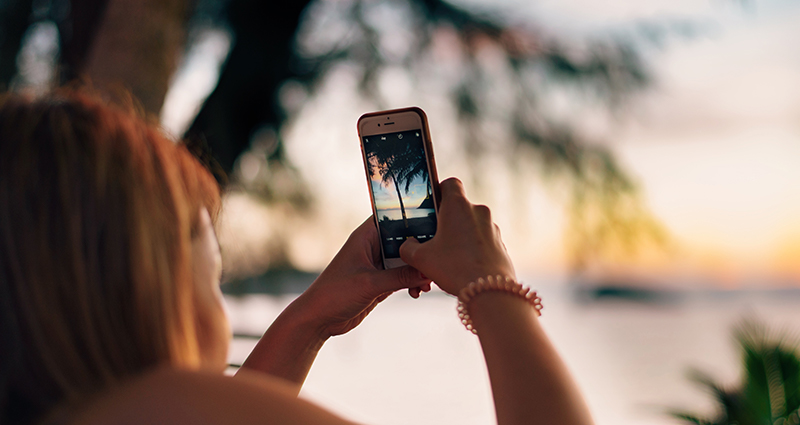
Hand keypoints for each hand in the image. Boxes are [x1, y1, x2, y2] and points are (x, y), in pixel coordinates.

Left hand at [296, 218, 431, 338]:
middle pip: (405, 239)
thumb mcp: (370, 284)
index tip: (436, 221)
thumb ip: (400, 277)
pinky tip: (417, 292)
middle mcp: (373, 247)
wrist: (319, 320)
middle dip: (421, 249)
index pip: (393, 216)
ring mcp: (378, 265)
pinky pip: (404, 277)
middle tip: (437, 259)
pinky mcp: (381, 282)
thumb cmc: (335, 293)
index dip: (414, 215)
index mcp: (366, 236)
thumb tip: (428, 271)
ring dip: (419, 270)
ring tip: (428, 283)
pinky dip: (413, 283)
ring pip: (407, 260)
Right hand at [399, 178, 515, 295]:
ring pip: (470, 227)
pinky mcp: (500, 245)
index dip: (438, 190)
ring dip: (458, 238)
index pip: (449, 183)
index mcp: (458, 206)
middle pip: (459, 209)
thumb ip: (408, 248)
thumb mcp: (421, 259)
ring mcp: (492, 229)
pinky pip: (481, 243)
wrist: (489, 292)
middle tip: (432, 239)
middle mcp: (478, 212)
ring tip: (446, 259)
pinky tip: (461, 268)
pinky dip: (471, 251)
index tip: (429, 205)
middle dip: (445, 222)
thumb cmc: (454, 269)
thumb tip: (408, 246)